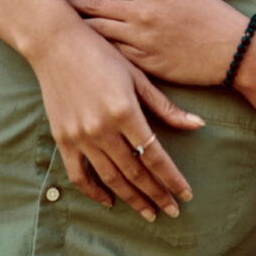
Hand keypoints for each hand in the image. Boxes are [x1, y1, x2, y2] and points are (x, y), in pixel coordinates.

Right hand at [29, 19, 204, 221]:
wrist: (56, 44)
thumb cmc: (101, 54)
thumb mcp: (137, 76)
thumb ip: (165, 106)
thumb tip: (198, 125)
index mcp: (125, 111)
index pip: (155, 155)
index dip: (172, 179)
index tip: (185, 196)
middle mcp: (102, 128)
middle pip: (135, 172)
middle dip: (156, 194)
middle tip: (172, 211)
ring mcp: (80, 136)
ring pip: (111, 178)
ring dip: (132, 198)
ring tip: (148, 212)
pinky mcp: (63, 139)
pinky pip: (79, 174)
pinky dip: (94, 191)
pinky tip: (109, 200)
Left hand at [58, 0, 245, 85]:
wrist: (232, 50)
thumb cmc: (212, 16)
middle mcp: (142, 13)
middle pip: (95, 5)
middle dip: (70, 2)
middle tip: (50, 2)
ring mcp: (142, 39)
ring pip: (99, 30)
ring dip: (76, 27)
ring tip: (58, 25)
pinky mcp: (145, 63)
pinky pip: (113, 54)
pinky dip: (96, 49)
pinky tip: (82, 49)